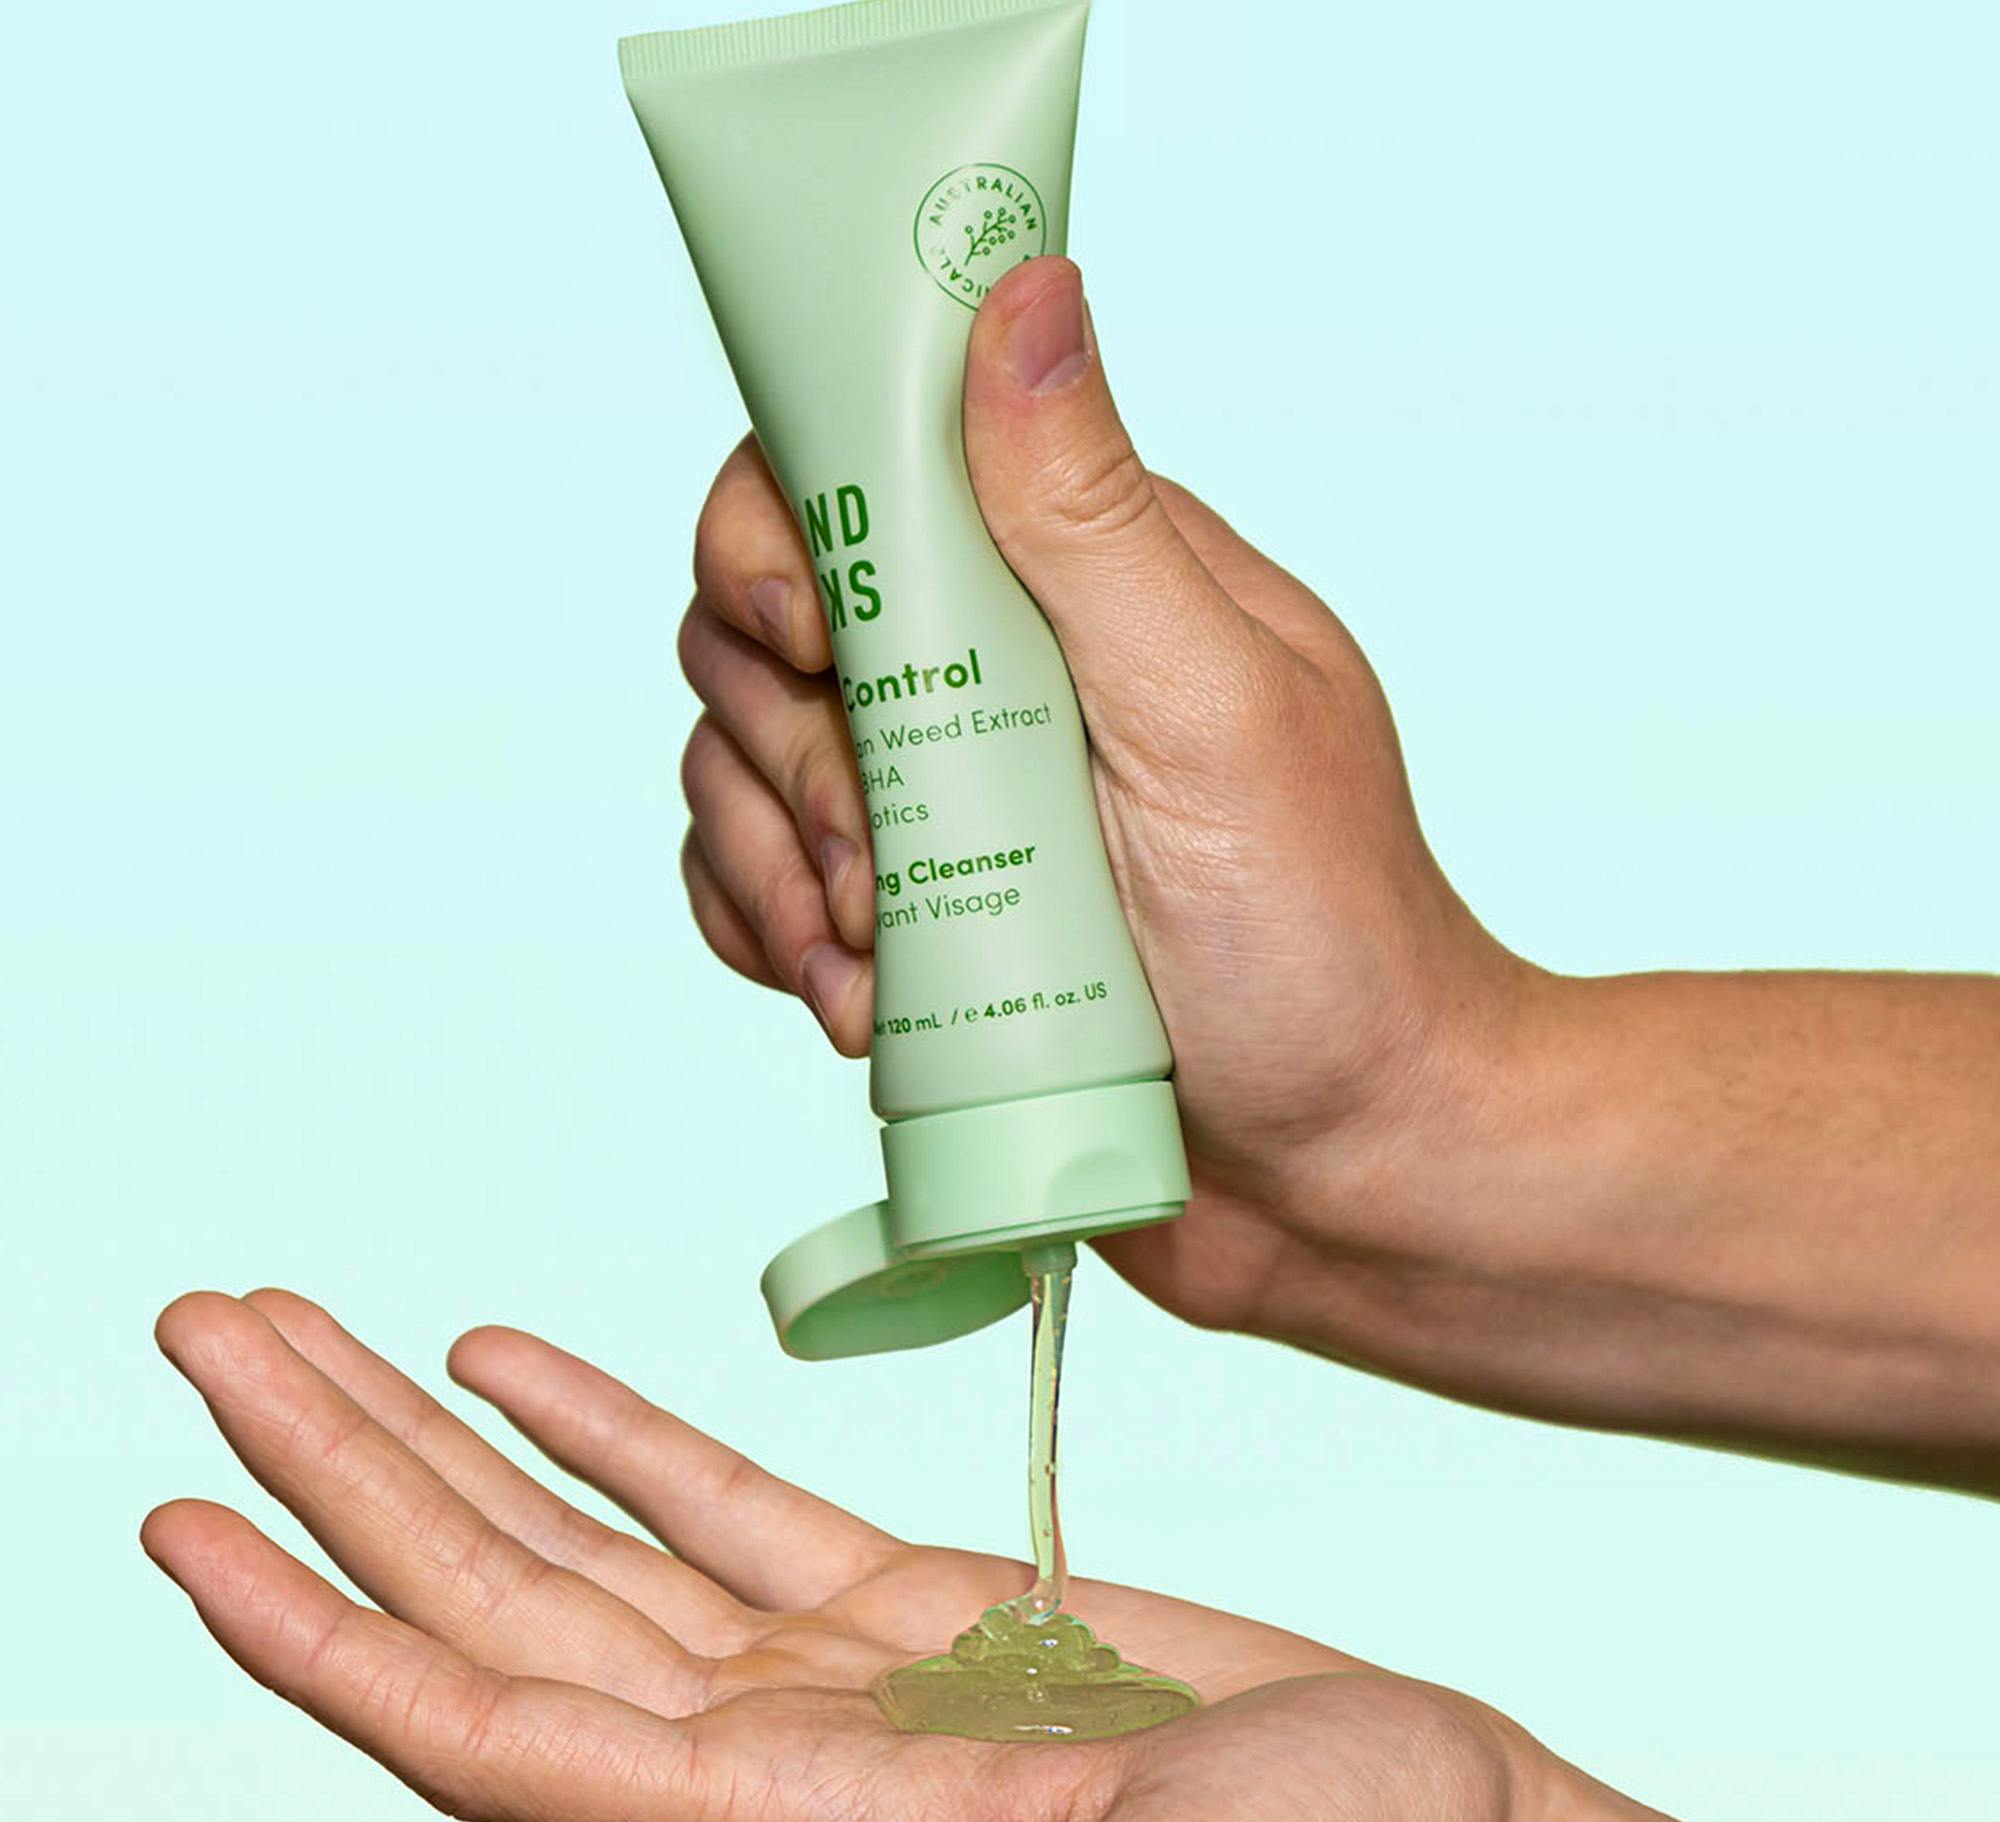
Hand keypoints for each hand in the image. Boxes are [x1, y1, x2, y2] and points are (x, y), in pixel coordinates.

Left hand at [143, 1288, 1527, 1821]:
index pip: (496, 1733)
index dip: (324, 1636)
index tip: (180, 1524)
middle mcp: (768, 1760)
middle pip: (490, 1603)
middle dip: (330, 1473)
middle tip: (200, 1335)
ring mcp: (827, 1676)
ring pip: (573, 1541)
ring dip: (430, 1435)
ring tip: (305, 1331)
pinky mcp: (909, 1607)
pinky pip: (711, 1503)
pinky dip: (603, 1427)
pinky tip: (510, 1360)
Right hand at [674, 254, 1523, 1337]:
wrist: (1345, 1176)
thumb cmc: (1323, 948)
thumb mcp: (1216, 714)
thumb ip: (1095, 520)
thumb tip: (1022, 292)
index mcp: (1076, 584)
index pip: (858, 477)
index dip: (789, 541)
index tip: (816, 645)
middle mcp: (993, 678)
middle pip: (766, 629)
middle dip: (788, 752)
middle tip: (876, 863)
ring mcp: (943, 806)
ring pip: (740, 765)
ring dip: (774, 866)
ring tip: (878, 969)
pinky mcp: (912, 925)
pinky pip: (756, 890)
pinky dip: (769, 937)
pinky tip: (856, 1004)